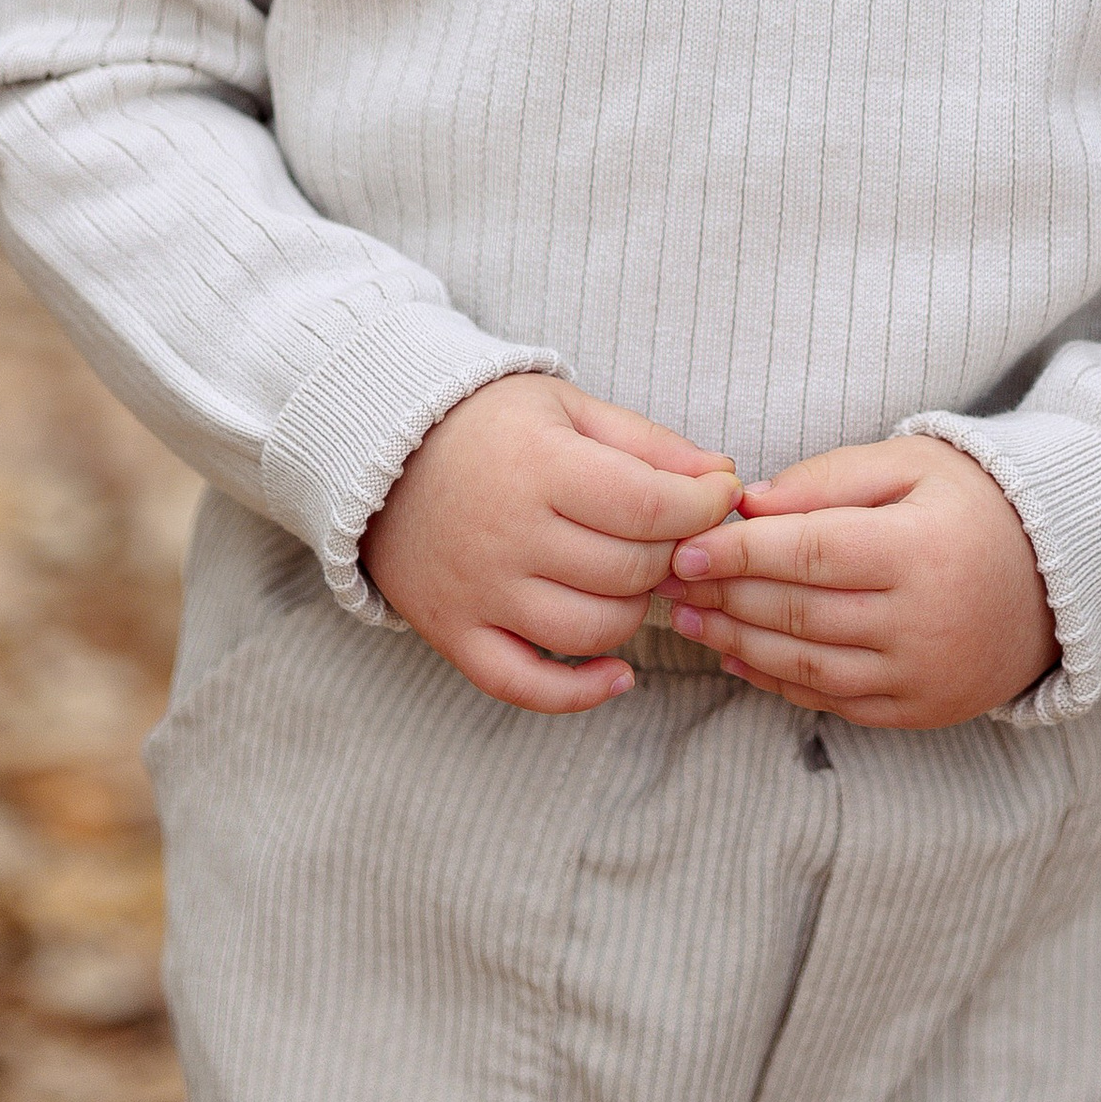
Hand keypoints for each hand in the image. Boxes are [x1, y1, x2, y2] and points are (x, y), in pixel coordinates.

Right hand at [364, 376, 738, 714]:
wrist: (379, 452)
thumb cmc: (486, 424)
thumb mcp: (567, 407)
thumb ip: (647, 442)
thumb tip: (721, 477)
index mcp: (540, 467)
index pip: (651, 507)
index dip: (704, 508)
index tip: (718, 496)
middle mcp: (508, 534)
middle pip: (629, 571)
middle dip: (673, 554)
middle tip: (673, 533)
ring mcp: (479, 592)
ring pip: (593, 630)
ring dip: (636, 610)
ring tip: (632, 577)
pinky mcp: (455, 634)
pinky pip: (526, 686)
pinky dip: (580, 693)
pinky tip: (619, 674)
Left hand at [665, 436, 1057, 728]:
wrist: (1057, 579)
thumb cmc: (974, 505)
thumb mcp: (912, 464)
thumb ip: (828, 479)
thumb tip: (749, 505)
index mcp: (921, 549)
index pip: (810, 553)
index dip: (739, 553)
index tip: (683, 548)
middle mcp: (923, 621)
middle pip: (800, 613)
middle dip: (724, 597)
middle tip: (666, 582)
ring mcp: (922, 674)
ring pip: (807, 666)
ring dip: (737, 644)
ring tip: (687, 619)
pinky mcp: (919, 710)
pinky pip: (832, 702)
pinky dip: (776, 682)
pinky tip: (736, 655)